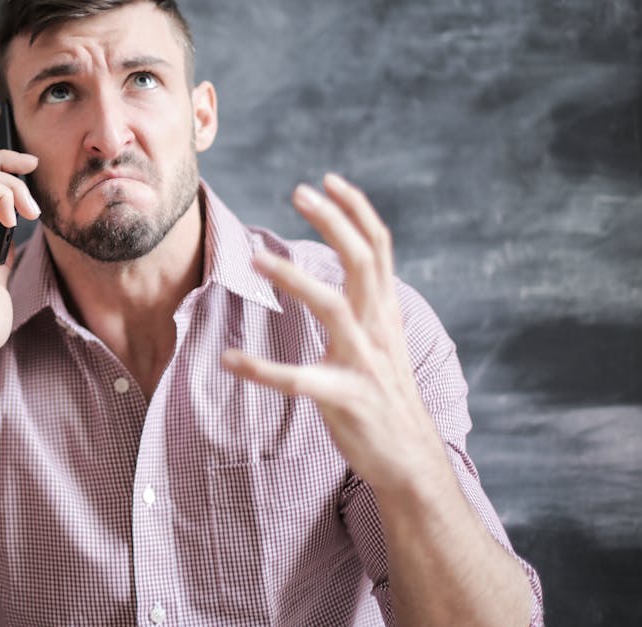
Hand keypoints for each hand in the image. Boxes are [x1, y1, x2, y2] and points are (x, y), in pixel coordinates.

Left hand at [221, 173, 450, 493]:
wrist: (411, 461)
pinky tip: (230, 361)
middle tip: (299, 192)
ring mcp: (364, 363)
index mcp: (385, 314)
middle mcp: (379, 330)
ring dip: (295, 280)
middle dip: (333, 222)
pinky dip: (263, 370)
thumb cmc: (386, 398)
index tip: (328, 180)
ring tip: (255, 260)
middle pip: (362, 261)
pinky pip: (300, 381)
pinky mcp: (346, 399)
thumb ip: (368, 307)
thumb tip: (350, 271)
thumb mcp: (382, 343)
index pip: (378, 248)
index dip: (357, 210)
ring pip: (333, 308)